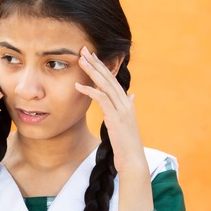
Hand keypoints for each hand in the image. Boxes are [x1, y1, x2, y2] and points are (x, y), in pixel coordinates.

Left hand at [74, 46, 146, 174]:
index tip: (91, 56)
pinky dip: (90, 91)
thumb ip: (127, 108)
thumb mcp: (126, 123)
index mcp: (127, 102)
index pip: (113, 79)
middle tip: (84, 50)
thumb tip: (132, 96)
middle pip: (109, 77)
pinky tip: (78, 86)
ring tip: (80, 60)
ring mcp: (122, 109)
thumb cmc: (126, 144)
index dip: (102, 66)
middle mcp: (126, 102)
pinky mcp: (116, 117)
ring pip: (106, 84)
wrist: (132, 160)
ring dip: (92, 71)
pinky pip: (101, 99)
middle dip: (96, 62)